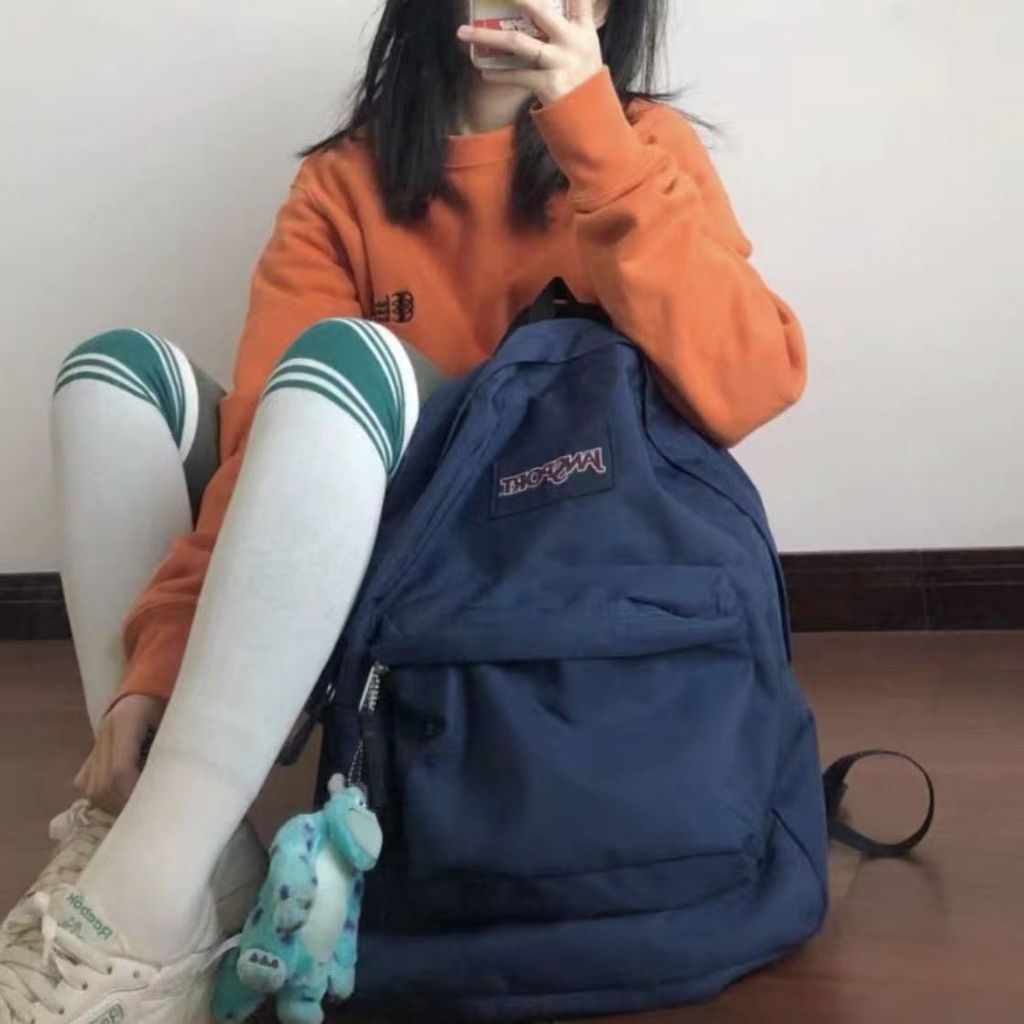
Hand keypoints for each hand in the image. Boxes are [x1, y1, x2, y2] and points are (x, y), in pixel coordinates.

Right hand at [74, 693, 165, 813]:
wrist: (152, 682)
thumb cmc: (173, 701)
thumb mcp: (176, 720)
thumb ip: (172, 748)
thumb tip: (176, 782)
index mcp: (127, 721)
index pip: (120, 770)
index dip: (132, 792)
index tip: (151, 805)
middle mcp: (105, 731)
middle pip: (102, 784)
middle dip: (122, 804)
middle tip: (146, 813)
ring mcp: (96, 740)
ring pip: (90, 786)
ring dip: (111, 803)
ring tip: (135, 807)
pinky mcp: (92, 749)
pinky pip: (85, 781)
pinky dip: (100, 795)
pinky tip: (119, 797)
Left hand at [457, 0, 603, 105]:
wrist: (591, 115)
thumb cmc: (584, 77)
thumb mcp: (586, 45)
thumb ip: (575, 21)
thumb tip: (544, 11)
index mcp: (583, 28)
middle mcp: (572, 41)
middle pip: (539, 10)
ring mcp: (559, 62)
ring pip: (518, 42)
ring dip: (488, 36)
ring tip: (464, 32)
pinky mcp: (549, 84)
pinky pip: (518, 76)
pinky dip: (500, 75)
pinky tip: (485, 72)